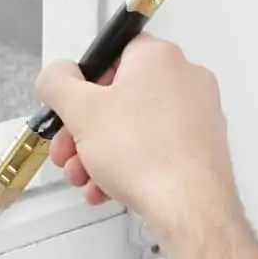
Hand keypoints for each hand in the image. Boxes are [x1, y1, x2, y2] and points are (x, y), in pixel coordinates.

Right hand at [36, 34, 243, 244]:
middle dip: (84, 129)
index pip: (113, 53)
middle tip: (68, 150)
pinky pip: (155, 150)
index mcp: (158, 58)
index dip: (84, 81)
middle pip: (119, 97)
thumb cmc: (146, 156)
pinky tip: (108, 188)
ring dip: (100, 153)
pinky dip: (128, 166)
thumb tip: (56, 75)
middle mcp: (184, 80)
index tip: (70, 105)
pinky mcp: (202, 147)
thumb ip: (58, 83)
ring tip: (85, 177)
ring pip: (134, 129)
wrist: (188, 205)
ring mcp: (198, 115)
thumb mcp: (80, 112)